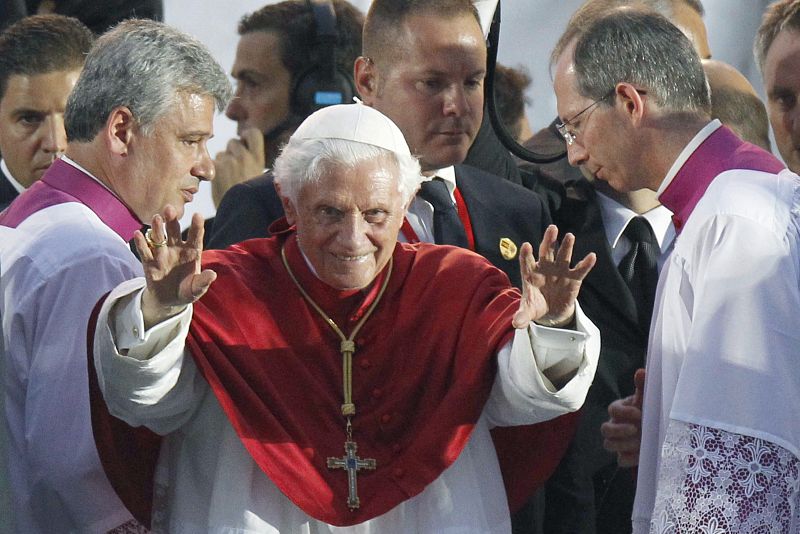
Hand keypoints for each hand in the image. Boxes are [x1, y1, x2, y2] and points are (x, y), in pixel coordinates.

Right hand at [133, 205, 216, 328]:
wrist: (170, 300)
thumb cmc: (187, 291)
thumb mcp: (196, 289)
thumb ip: (203, 281)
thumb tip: (212, 275)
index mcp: (192, 252)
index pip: (195, 237)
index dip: (197, 226)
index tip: (198, 215)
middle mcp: (176, 249)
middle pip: (174, 231)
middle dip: (172, 220)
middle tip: (169, 208)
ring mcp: (162, 254)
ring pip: (159, 238)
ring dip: (157, 228)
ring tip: (156, 218)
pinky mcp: (149, 263)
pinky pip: (144, 251)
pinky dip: (141, 243)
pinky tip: (138, 234)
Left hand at [212, 127, 264, 206]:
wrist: (240, 216)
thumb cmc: (252, 199)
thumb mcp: (260, 178)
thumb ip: (254, 162)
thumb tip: (247, 151)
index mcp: (258, 159)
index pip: (253, 133)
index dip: (247, 136)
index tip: (245, 143)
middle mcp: (244, 157)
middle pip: (233, 142)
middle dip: (233, 152)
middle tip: (236, 167)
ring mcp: (228, 162)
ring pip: (221, 153)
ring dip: (223, 161)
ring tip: (229, 177)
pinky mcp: (215, 169)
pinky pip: (213, 162)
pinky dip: (215, 170)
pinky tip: (221, 182)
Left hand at [512, 225, 595, 328]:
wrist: (550, 312)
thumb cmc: (535, 306)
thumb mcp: (528, 312)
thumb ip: (522, 316)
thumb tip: (516, 324)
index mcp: (530, 274)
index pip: (526, 262)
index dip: (526, 255)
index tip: (526, 246)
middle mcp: (545, 268)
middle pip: (545, 251)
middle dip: (548, 240)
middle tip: (552, 228)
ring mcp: (559, 271)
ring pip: (563, 256)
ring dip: (566, 246)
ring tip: (570, 236)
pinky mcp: (573, 278)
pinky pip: (579, 269)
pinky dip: (586, 264)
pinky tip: (592, 256)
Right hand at [601, 368, 645, 466]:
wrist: (660, 431)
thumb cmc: (649, 411)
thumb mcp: (648, 399)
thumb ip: (643, 386)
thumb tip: (641, 371)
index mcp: (619, 410)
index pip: (612, 409)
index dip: (623, 412)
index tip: (638, 413)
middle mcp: (614, 425)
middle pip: (605, 429)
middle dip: (619, 430)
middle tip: (635, 430)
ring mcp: (618, 442)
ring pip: (608, 445)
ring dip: (624, 445)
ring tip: (640, 443)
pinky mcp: (624, 456)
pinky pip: (620, 460)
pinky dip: (629, 458)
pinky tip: (641, 454)